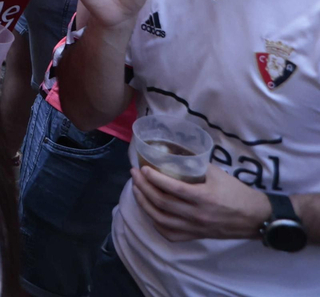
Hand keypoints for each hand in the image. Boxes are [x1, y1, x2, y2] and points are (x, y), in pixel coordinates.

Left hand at [129, 162, 268, 241]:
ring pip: (161, 219)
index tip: (142, 168)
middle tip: (134, 175)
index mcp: (204, 198)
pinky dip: (156, 223)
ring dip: (144, 204)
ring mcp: (195, 228)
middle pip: (162, 203)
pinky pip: (170, 234)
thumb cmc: (237, 193)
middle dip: (143, 187)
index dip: (154, 178)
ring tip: (137, 190)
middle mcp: (197, 215)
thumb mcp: (218, 174)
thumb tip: (174, 155)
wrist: (256, 218)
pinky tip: (150, 211)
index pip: (172, 188)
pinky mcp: (196, 236)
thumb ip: (196, 166)